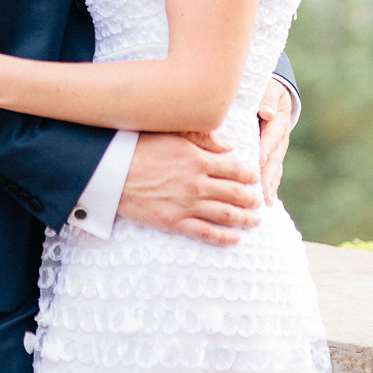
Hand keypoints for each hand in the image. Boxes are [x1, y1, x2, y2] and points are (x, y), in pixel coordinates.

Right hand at [117, 132, 260, 246]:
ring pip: (226, 215)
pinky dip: (224, 237)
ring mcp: (187, 205)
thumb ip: (203, 139)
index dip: (250, 174)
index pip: (236, 168)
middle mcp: (197, 183)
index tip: (256, 177)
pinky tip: (235, 238)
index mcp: (198, 159)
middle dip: (252, 198)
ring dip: (245, 219)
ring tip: (256, 221)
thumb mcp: (173, 134)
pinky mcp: (175, 223)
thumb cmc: (140, 147)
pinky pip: (207, 233)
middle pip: (236, 193)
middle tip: (260, 201)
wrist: (112, 172)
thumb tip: (229, 146)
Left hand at [257, 77, 291, 205]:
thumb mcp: (269, 89)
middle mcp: (281, 139)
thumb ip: (267, 99)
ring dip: (270, 186)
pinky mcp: (273, 158)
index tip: (259, 161)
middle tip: (260, 191)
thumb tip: (265, 111)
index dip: (266, 149)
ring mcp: (278, 150)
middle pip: (275, 159)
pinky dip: (270, 188)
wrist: (274, 95)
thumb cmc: (266, 91)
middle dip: (267, 176)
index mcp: (279, 122)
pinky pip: (273, 174)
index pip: (272, 137)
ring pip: (275, 170)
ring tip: (263, 202)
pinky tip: (265, 202)